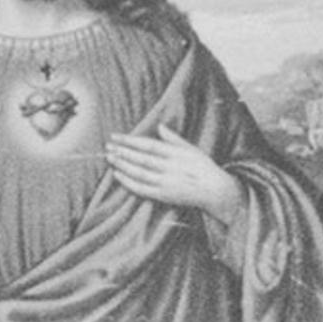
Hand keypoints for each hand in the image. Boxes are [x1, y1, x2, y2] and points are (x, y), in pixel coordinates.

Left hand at [104, 123, 245, 221]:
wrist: (215, 190)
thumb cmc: (203, 167)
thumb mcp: (191, 148)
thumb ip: (174, 138)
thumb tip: (159, 126)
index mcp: (176, 154)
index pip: (148, 145)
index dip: (130, 141)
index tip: (116, 136)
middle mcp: (169, 168)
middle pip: (141, 159)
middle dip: (122, 152)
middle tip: (108, 147)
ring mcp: (166, 183)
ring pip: (139, 173)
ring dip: (122, 165)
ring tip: (109, 158)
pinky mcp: (163, 195)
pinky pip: (141, 189)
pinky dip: (128, 182)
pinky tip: (117, 175)